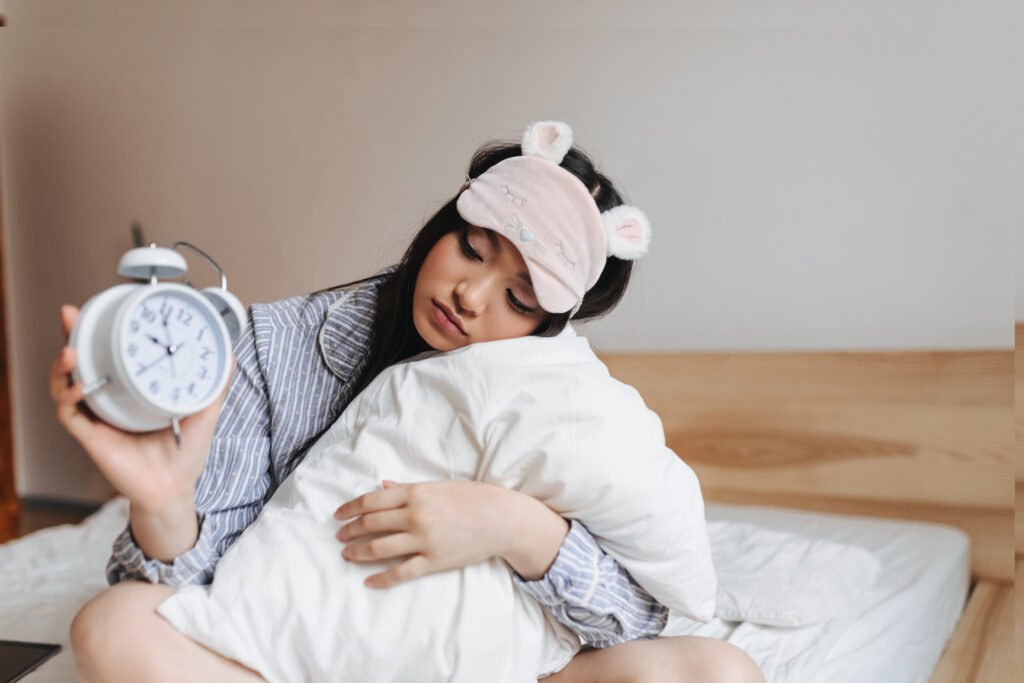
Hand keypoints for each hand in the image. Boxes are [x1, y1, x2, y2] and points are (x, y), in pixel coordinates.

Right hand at [50, 304, 233, 513]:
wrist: (175, 490)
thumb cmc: (185, 453)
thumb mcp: (204, 411)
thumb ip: (215, 384)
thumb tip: (229, 352)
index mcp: (131, 390)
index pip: (110, 354)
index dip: (100, 331)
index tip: (103, 307)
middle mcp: (110, 400)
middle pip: (81, 362)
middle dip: (71, 336)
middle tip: (70, 313)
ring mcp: (97, 418)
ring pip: (66, 384)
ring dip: (63, 364)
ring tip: (70, 349)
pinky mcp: (91, 437)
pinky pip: (70, 414)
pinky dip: (69, 397)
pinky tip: (78, 385)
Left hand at [333, 480, 568, 587]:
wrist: (502, 518)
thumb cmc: (472, 498)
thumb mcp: (438, 486)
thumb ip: (407, 487)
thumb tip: (381, 485)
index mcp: (415, 493)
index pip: (371, 501)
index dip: (350, 509)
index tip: (338, 516)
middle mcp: (415, 515)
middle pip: (371, 524)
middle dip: (350, 531)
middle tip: (340, 537)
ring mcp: (423, 539)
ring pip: (379, 548)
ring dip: (358, 552)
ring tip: (347, 555)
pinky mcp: (434, 561)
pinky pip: (401, 572)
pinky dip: (381, 578)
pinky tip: (368, 581)